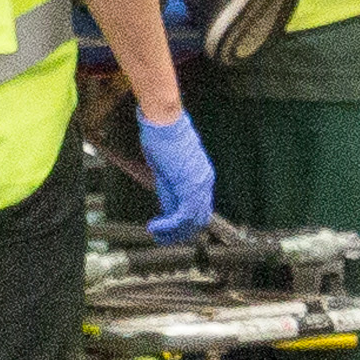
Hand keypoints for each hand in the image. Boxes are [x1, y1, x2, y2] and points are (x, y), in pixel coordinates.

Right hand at [134, 107, 217, 240]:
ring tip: (156, 235)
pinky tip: (154, 228)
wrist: (164, 120)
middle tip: (163, 239)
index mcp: (202, 175)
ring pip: (192, 221)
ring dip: (173, 233)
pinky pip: (182, 216)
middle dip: (181, 233)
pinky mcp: (189, 186)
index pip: (200, 208)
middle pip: (199, 218)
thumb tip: (168, 207)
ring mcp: (199, 184)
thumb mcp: (167, 167)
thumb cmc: (163, 135)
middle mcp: (205, 181)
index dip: (186, 224)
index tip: (170, 231)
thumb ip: (171, 188)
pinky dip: (168, 226)